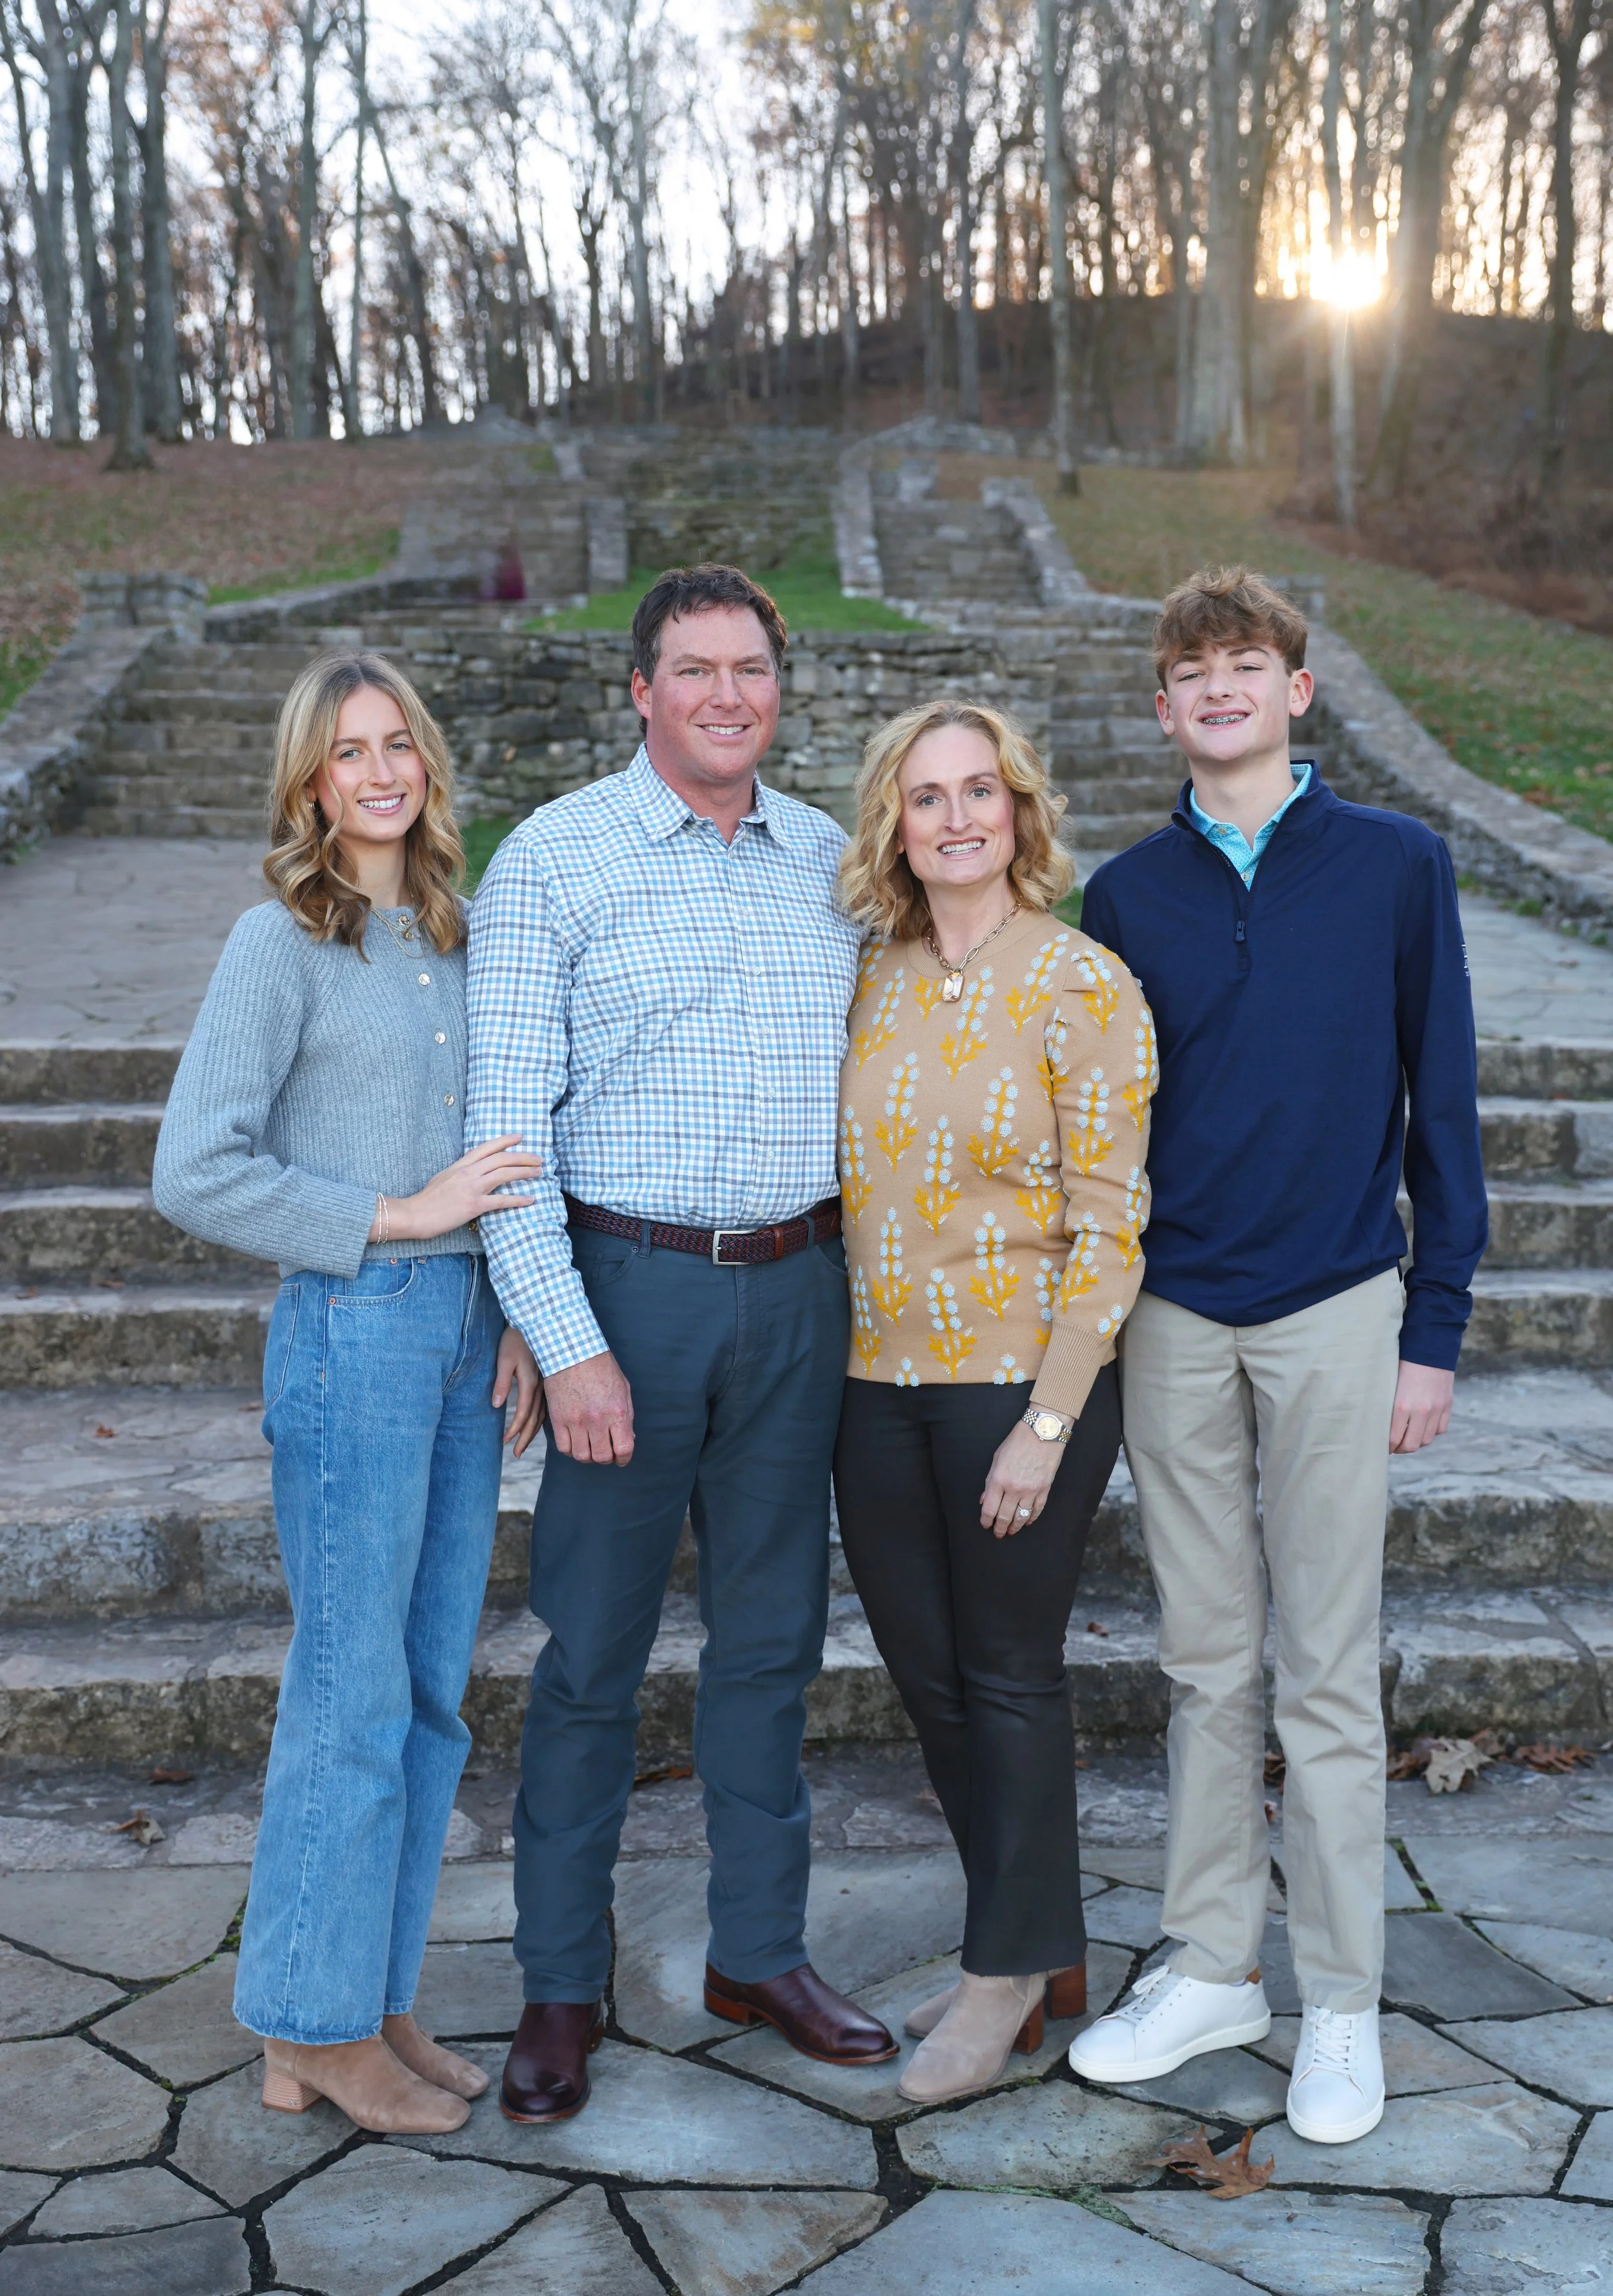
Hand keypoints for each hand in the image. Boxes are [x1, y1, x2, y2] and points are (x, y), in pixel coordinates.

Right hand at [380, 1137, 542, 1241]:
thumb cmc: (427, 1198)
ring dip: (524, 1172)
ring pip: (504, 1174)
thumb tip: (472, 1170)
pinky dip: (518, 1200)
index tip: (520, 1137)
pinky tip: (530, 1200)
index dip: (505, 1141)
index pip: (487, 1147)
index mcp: (461, 1164)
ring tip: (539, 1172)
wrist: (414, 1213)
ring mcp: (472, 1188)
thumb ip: (460, 1172)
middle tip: (539, 1159)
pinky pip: (501, 1200)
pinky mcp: (474, 1205)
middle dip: (523, 1156)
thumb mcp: (443, 1177)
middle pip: (501, 1158)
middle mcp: (468, 1172)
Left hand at [493, 1327, 544, 1458]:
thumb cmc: (515, 1338)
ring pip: (543, 1414)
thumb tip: (496, 1405)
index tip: (505, 1441)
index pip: (524, 1412)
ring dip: (532, 1431)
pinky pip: (547, 1406)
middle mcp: (542, 1386)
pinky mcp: (548, 1381)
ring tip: (523, 1445)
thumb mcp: (504, 1358)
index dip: (515, 1429)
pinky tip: (536, 1426)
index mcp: (530, 1381)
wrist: (537, 1321)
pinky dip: (541, 1420)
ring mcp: (547, 1384)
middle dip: (525, 1437)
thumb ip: (501, 1382)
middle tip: (516, 1453)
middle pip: (535, 1419)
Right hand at [544, 1349, 633, 1465]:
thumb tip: (628, 1439)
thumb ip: (626, 1416)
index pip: (623, 1449)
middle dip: (606, 1458)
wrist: (573, 1351)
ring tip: (590, 1446)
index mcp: (616, 1412)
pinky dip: (571, 1449)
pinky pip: (564, 1447)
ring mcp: (575, 1421)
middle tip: (606, 1451)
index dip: (624, 1459)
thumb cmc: (601, 1368)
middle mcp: (596, 1420)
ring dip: (588, 1456)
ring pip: (581, 1456)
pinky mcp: (558, 1419)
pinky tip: (576, 1440)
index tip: (621, 1458)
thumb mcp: (623, 1389)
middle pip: (602, 1457)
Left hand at [980, 1419, 1063, 1537]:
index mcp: (999, 1480)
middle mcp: (1014, 1488)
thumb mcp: (997, 1459)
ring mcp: (1031, 1490)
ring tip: (1011, 1531)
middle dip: (1000, 1528)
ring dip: (1015, 1527)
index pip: (989, 1508)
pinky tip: (1026, 1522)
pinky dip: (1031, 1519)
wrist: (1042, 1433)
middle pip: (1005, 1517)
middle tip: (998, 1533)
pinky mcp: (1044, 1490)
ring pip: (1021, 1517)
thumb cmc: (1017, 1442)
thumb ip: (989, 1481)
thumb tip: (984, 1499)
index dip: (986, 1520)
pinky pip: (1037, 1510)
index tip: (985, 1525)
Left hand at [1390, 1361, 1454, 1453]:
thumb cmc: (1401, 1363)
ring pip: (1427, 1440)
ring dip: (1417, 1441)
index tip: (1383, 1448)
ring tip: (1408, 1437)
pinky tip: (1423, 1427)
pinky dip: (1431, 1431)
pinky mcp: (1447, 1405)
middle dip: (1401, 1449)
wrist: (1428, 1347)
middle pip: (1412, 1445)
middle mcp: (1421, 1411)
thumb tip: (1381, 1426)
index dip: (1387, 1447)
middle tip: (1394, 1446)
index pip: (1394, 1439)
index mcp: (1401, 1406)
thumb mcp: (1389, 1385)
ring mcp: (1437, 1409)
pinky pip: (1440, 1429)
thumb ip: (1388, 1407)